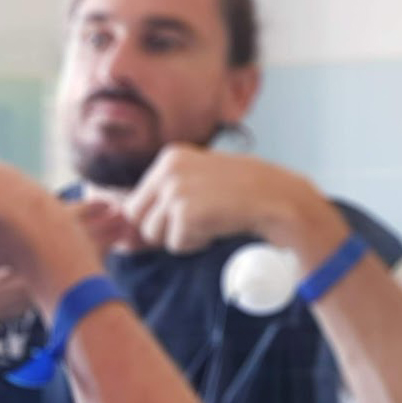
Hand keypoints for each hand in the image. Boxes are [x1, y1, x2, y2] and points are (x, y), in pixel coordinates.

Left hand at [123, 144, 340, 256]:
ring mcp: (175, 189)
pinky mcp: (186, 212)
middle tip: (198, 221)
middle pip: (139, 219)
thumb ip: (165, 197)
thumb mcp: (199, 181)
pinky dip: (196, 243)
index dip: (159, 218)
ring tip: (210, 220)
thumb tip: (124, 233)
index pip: (136, 202)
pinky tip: (218, 226)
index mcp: (169, 158)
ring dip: (182, 237)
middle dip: (164, 229)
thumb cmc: (240, 194)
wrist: (276, 198)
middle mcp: (168, 169)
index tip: (187, 216)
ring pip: (155, 234)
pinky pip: (176, 244)